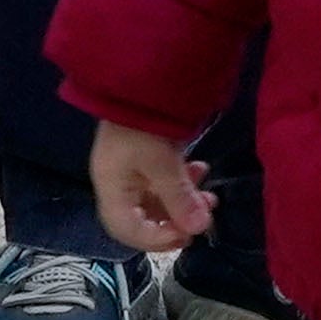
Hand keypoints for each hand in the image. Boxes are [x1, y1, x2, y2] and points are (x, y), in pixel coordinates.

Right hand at [86, 120, 213, 252]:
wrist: (140, 79)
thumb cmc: (144, 124)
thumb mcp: (163, 163)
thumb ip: (180, 197)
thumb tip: (200, 228)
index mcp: (110, 188)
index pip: (126, 229)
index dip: (156, 240)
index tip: (186, 236)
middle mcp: (117, 183)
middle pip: (142, 218)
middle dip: (175, 222)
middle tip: (202, 221)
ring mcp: (131, 170)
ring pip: (157, 200)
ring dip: (184, 203)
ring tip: (210, 197)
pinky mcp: (145, 157)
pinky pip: (163, 181)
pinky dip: (183, 183)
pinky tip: (200, 170)